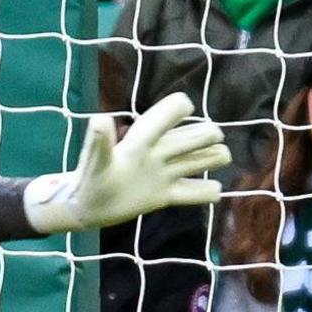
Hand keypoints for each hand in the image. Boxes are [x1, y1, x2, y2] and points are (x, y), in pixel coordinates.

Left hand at [24, 94, 229, 234]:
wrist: (86, 205)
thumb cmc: (88, 180)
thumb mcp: (95, 162)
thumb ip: (99, 142)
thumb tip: (100, 119)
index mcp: (140, 142)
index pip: (162, 117)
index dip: (177, 108)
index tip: (187, 106)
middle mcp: (155, 155)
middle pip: (187, 139)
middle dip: (204, 135)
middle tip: (217, 137)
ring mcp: (162, 175)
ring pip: (193, 162)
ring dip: (210, 158)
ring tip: (225, 155)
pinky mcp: (163, 196)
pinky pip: (189, 193)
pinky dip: (204, 193)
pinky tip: (216, 192)